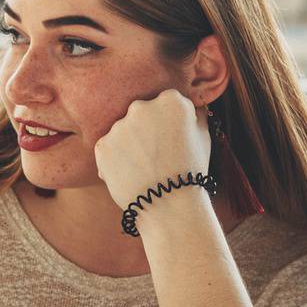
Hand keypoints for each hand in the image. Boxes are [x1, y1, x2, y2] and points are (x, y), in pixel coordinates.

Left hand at [92, 88, 211, 212]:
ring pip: (124, 131)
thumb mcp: (204, 136)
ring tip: (144, 170)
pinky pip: (108, 149)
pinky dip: (115, 160)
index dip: (171, 123)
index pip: (167, 102)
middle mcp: (141, 107)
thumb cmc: (192, 171)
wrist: (169, 206)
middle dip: (147, 130)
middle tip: (156, 156)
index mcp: (171, 100)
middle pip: (142, 113)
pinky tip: (130, 175)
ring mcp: (119, 126)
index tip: (174, 140)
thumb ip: (195, 115)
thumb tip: (190, 107)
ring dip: (130, 145)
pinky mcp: (102, 146)